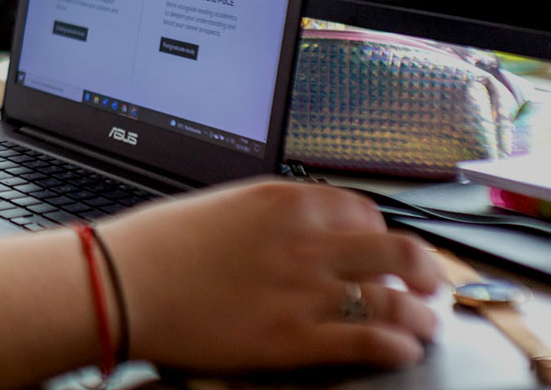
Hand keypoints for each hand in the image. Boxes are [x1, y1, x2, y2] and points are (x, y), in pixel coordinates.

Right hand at [100, 179, 440, 371]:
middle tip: (429, 283)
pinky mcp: (295, 338)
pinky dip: (398, 345)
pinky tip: (402, 349)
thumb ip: (268, 217)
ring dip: (420, 313)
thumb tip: (299, 234)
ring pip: (394, 299)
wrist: (121, 283)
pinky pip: (371, 340)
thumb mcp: (220, 206)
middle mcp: (303, 239)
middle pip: (395, 250)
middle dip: (423, 270)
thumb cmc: (156, 246)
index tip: (382, 247)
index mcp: (283, 199)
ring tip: (425, 323)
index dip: (380, 232)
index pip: (362, 209)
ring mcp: (303, 290)